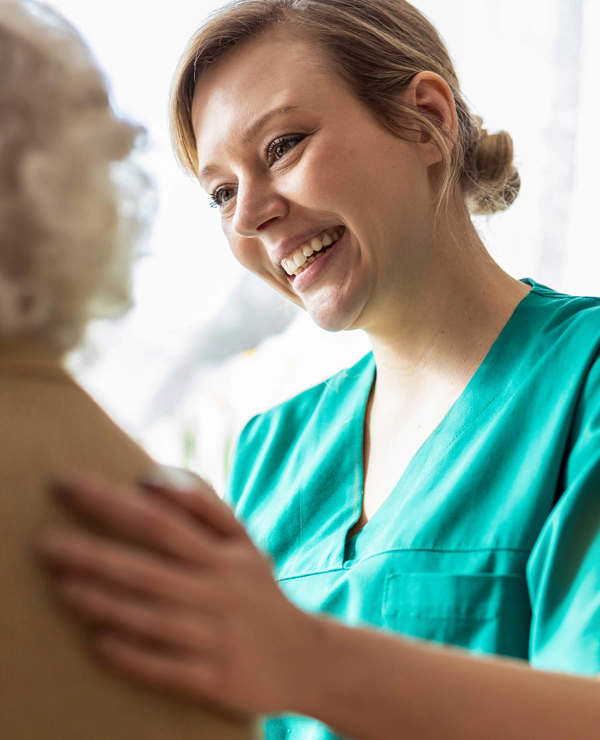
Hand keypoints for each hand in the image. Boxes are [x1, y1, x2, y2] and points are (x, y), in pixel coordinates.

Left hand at [36, 471, 315, 716]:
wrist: (306, 658)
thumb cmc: (259, 592)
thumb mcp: (243, 543)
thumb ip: (203, 506)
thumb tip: (151, 478)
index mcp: (223, 555)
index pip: (161, 521)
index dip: (113, 502)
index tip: (68, 485)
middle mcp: (218, 592)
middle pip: (148, 569)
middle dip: (95, 554)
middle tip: (44, 544)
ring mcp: (216, 637)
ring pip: (152, 618)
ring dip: (105, 603)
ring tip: (62, 588)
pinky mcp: (216, 679)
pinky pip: (167, 669)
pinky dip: (132, 655)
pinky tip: (98, 642)